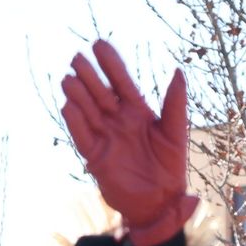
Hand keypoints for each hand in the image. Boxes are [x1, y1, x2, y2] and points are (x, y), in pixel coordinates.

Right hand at [60, 39, 198, 245]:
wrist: (160, 201)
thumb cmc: (171, 166)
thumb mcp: (176, 132)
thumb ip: (175, 103)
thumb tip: (178, 70)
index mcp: (137, 111)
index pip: (121, 82)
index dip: (110, 64)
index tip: (99, 44)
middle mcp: (118, 121)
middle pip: (100, 93)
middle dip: (89, 76)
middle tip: (77, 57)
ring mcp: (105, 137)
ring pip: (88, 111)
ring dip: (78, 95)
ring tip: (67, 78)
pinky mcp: (96, 157)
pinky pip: (82, 136)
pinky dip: (75, 122)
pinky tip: (67, 106)